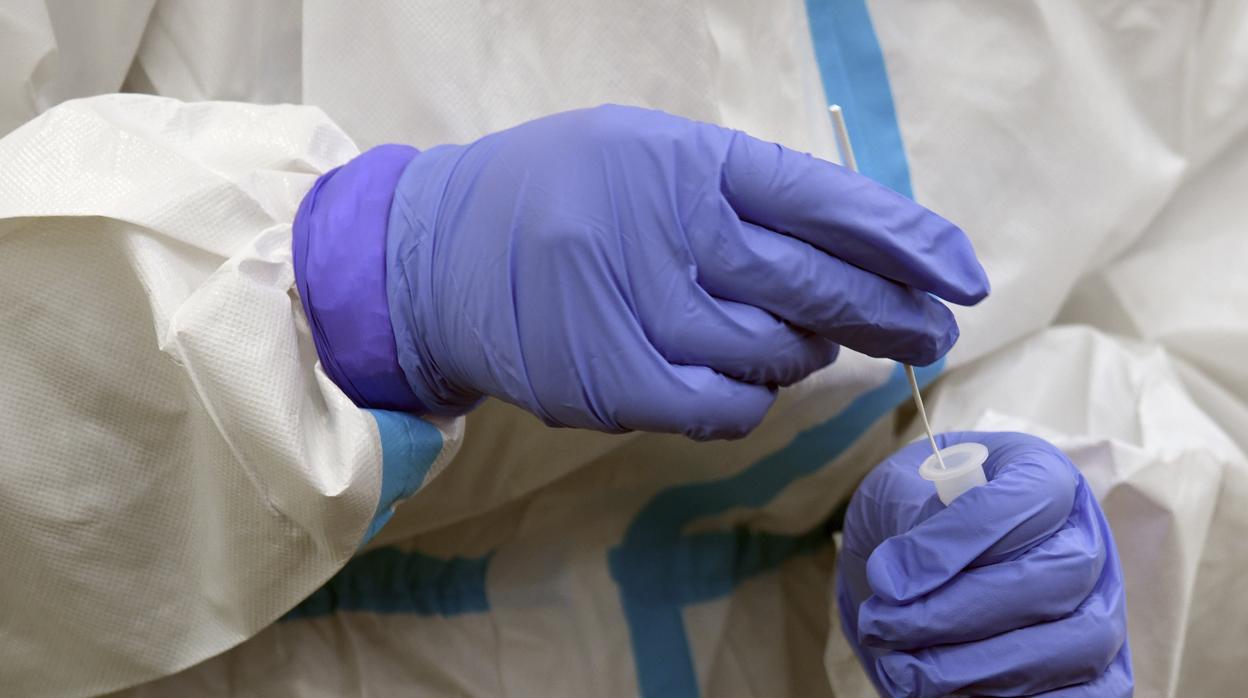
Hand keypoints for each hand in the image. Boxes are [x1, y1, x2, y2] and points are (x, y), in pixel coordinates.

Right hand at [387, 105, 988, 437]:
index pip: (823, 199)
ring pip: (772, 355)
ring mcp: (638, 309)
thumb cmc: (561, 196)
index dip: (903, 239)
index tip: (962, 273)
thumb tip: (847, 262)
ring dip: (800, 354)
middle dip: (890, 313)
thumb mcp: (651, 159)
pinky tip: (740, 378)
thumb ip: (742, 198)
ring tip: (795, 340)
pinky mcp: (610, 380)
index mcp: (688, 162)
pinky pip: (722, 408)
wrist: (438, 254)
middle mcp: (669, 231)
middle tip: (933, 330)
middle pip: (814, 285)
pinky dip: (747, 400)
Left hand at [837, 432, 1131, 695]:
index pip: (1030, 498)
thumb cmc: (907, 516)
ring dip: (978, 667)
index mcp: (1040, 474)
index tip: (888, 579)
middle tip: (881, 625)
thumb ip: (905, 522)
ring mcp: (1100, 603)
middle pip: (1055, 577)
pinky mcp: (1097, 667)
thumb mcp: (894, 497)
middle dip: (957, 613)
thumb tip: (899, 582)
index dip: (961, 539)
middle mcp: (1085, 536)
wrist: (914, 569)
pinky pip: (1089, 696)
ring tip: (902, 668)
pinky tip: (944, 694)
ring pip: (1074, 645)